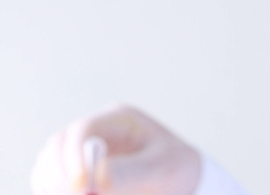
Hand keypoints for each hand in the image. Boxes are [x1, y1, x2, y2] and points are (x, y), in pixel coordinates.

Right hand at [31, 104, 200, 194]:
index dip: (75, 156)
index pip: (85, 129)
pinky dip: (53, 189)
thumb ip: (131, 172)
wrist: (181, 181)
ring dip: (53, 182)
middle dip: (59, 172)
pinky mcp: (76, 168)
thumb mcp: (162, 169)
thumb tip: (96, 177)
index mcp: (120, 119)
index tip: (81, 185)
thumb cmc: (176, 169)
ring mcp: (82, 148)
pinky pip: (52, 178)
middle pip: (60, 144)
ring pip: (50, 162)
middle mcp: (96, 130)